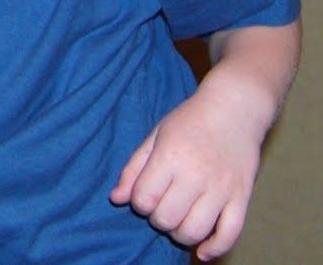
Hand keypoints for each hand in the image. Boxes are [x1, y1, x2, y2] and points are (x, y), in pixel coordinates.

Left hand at [111, 85, 265, 259]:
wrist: (235, 109)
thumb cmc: (189, 120)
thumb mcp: (155, 136)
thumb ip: (134, 168)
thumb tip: (116, 199)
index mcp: (170, 157)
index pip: (145, 199)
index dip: (139, 202)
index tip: (145, 194)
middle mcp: (197, 175)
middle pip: (167, 218)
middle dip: (157, 218)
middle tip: (161, 205)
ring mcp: (222, 188)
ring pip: (195, 230)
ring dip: (180, 234)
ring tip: (177, 221)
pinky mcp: (243, 197)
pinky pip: (230, 233)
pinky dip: (215, 248)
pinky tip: (202, 252)